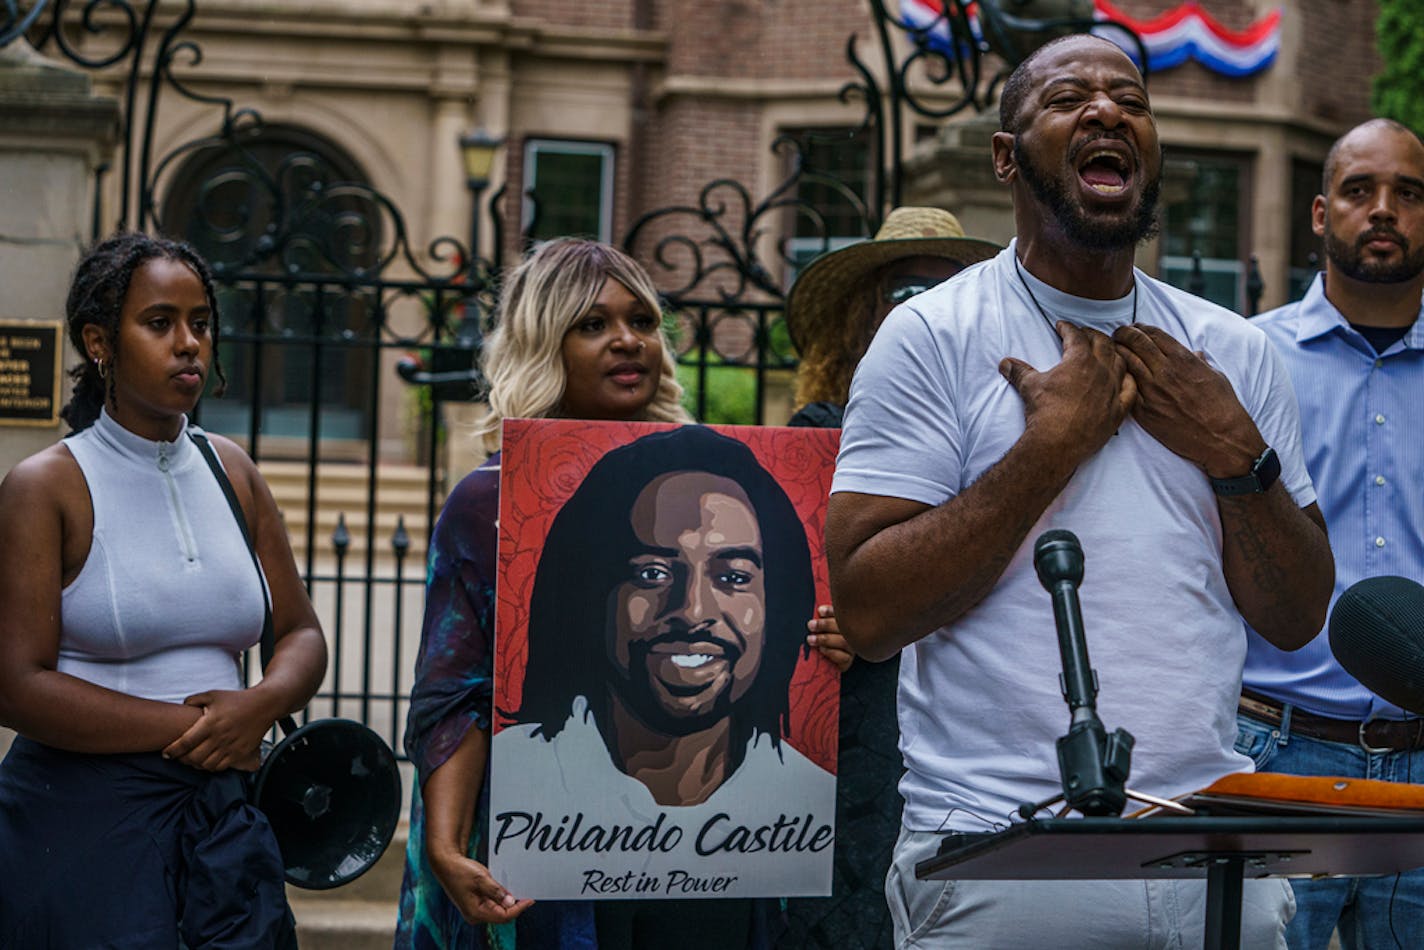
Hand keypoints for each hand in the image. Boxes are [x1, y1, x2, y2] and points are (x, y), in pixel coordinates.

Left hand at [162, 688, 278, 771]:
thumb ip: (194, 699)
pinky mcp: (239, 753)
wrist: (264, 705)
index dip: (172, 750)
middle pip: (193, 757)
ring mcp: (231, 746)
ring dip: (195, 765)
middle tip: (177, 757)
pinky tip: (206, 761)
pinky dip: (210, 767)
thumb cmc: (237, 699)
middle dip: (181, 760)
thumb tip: (182, 705)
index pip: (185, 742)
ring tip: (191, 760)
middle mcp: (220, 737)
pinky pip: (220, 767)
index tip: (165, 753)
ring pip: (206, 765)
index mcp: (210, 723)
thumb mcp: (214, 694)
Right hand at [428, 846, 533, 924]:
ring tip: (519, 889)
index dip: (518, 909)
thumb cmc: (460, 870)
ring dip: (508, 900)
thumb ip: (496, 891)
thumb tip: (511, 902)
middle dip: (515, 906)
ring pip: (498, 909)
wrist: (446, 863)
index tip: (530, 900)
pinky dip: (501, 896)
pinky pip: (493, 902)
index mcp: (475, 912)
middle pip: (501, 914)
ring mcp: (475, 908)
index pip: (503, 916)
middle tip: (528, 894)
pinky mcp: (476, 902)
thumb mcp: (481, 878)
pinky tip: (507, 888)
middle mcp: (475, 914)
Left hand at [806, 604, 853, 672]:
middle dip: (825, 625)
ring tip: (811, 639)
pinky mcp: (848, 661)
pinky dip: (830, 652)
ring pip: (843, 642)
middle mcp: (853, 634)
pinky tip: (821, 649)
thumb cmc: (823, 637)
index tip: (820, 611)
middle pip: (843, 627)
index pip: (842, 613)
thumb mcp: (822, 626)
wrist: (827, 660)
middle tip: (811, 625)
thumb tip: (819, 611)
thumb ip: (822, 618)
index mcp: (848, 622)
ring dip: (825, 639)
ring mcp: (852, 648)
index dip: (831, 611)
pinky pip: (843, 657)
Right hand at [1000, 321, 1137, 463]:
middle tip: (1083, 334)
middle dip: (1092, 335)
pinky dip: (1128, 380)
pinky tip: (1123, 377)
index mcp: (1080, 360)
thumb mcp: (1029, 386)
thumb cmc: (1043, 412)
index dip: (1068, 328)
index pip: (1076, 336)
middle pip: (1103, 344)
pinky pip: (1130, 389)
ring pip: (1120, 363)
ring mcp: (1112, 390)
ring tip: (1105, 352)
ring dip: (1113, 354)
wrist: (1056, 444)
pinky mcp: (1118, 410)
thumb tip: (1005, 363)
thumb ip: (1019, 371)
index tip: (1062, 326)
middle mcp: (1101, 371)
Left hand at [1111, 325, 1262, 476]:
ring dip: (1118, 353)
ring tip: (1114, 350)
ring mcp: (1152, 392)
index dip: (1140, 328)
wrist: (1221, 438)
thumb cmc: (1223, 407)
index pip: (1153, 334)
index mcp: (1183, 360)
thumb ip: (1200, 363)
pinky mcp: (1144, 412)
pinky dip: (1121, 378)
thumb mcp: (1216, 376)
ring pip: (1126, 363)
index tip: (1134, 328)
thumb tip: (1194, 354)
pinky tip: (1118, 375)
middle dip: (1124, 334)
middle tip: (1118, 334)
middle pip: (1135, 343)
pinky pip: (1126, 389)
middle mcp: (1165, 372)